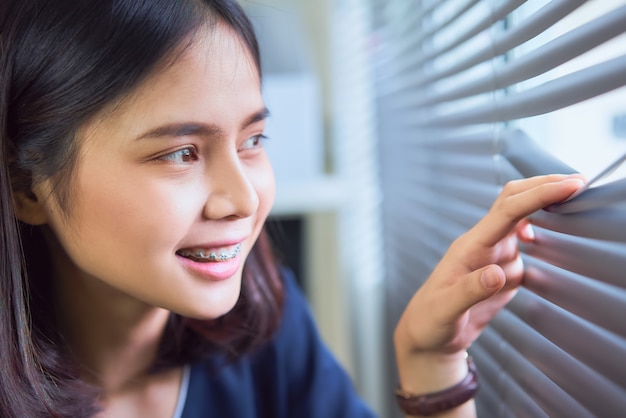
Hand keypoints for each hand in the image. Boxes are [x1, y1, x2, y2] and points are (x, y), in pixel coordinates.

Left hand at [393, 174, 584, 408]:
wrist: (428, 335)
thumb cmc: (430, 320)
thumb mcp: (445, 310)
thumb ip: (470, 291)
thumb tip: (499, 272)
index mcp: (470, 247)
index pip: (508, 211)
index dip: (538, 195)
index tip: (567, 186)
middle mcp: (482, 244)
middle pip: (514, 202)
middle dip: (544, 187)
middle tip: (578, 183)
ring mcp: (492, 255)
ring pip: (520, 218)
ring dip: (542, 204)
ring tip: (572, 196)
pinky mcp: (501, 270)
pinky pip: (522, 243)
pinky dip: (539, 231)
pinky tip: (547, 232)